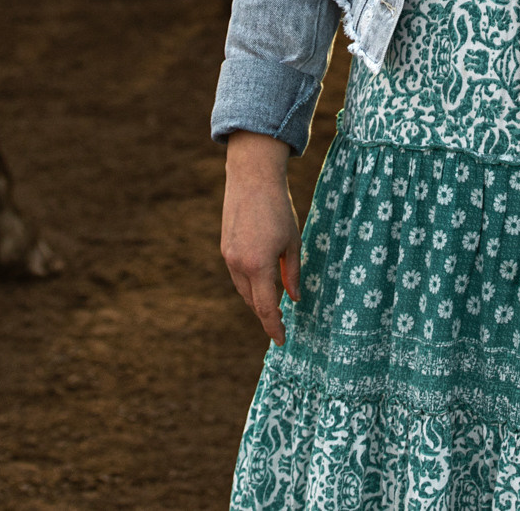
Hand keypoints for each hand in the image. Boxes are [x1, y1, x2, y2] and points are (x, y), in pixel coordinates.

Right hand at [219, 131, 300, 345]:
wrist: (251, 178)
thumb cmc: (278, 209)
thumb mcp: (293, 242)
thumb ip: (292, 273)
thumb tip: (295, 299)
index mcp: (259, 265)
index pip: (266, 307)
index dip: (274, 327)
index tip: (282, 340)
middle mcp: (239, 265)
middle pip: (252, 302)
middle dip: (266, 314)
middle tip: (282, 322)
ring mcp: (228, 256)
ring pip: (243, 289)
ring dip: (257, 299)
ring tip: (274, 303)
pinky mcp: (225, 248)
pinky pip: (237, 275)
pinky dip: (249, 283)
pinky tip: (262, 280)